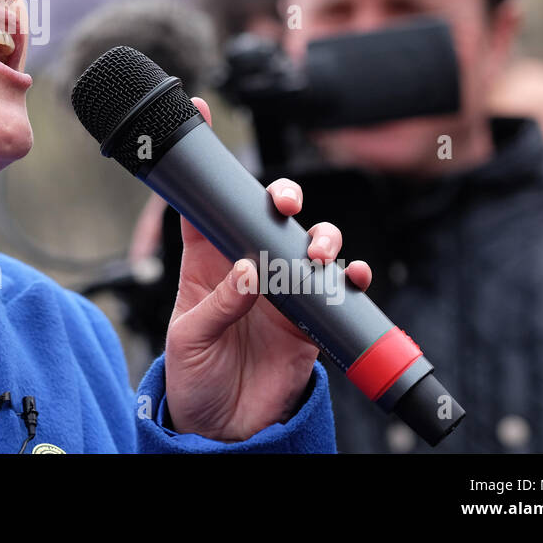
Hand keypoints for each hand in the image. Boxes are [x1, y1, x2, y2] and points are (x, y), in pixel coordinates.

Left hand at [163, 96, 372, 441]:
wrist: (225, 430)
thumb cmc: (194, 378)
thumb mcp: (189, 340)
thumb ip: (218, 305)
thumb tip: (250, 273)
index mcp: (206, 260)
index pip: (203, 201)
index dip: (204, 159)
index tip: (200, 111)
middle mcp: (248, 265)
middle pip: (269, 213)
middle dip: (283, 196)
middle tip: (284, 204)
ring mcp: (284, 288)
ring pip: (312, 242)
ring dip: (322, 236)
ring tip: (318, 253)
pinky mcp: (312, 318)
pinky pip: (340, 288)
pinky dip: (352, 278)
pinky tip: (352, 277)